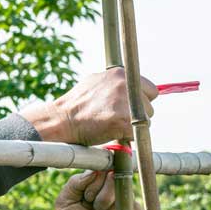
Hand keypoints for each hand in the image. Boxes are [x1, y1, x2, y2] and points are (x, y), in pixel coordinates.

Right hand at [21, 68, 156, 145]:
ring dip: (132, 125)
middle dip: (137, 113)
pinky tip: (111, 132)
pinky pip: (138, 133)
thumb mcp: (95, 83)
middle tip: (117, 118)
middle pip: (149, 105)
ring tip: (110, 124)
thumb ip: (115, 84)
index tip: (127, 107)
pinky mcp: (126, 120)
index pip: (149, 88)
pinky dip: (127, 136)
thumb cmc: (76, 105)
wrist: (61, 120)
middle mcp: (126, 84)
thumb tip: (130, 86)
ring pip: (146, 119)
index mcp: (120, 73)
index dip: (139, 100)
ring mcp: (127, 102)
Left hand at [55, 170, 139, 209]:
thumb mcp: (64, 202)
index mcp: (92, 181)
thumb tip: (94, 171)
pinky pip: (134, 209)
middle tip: (92, 209)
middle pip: (113, 178)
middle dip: (100, 198)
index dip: (94, 183)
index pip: (100, 169)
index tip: (86, 197)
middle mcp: (108, 187)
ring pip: (123, 195)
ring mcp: (122, 200)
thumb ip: (74, 183)